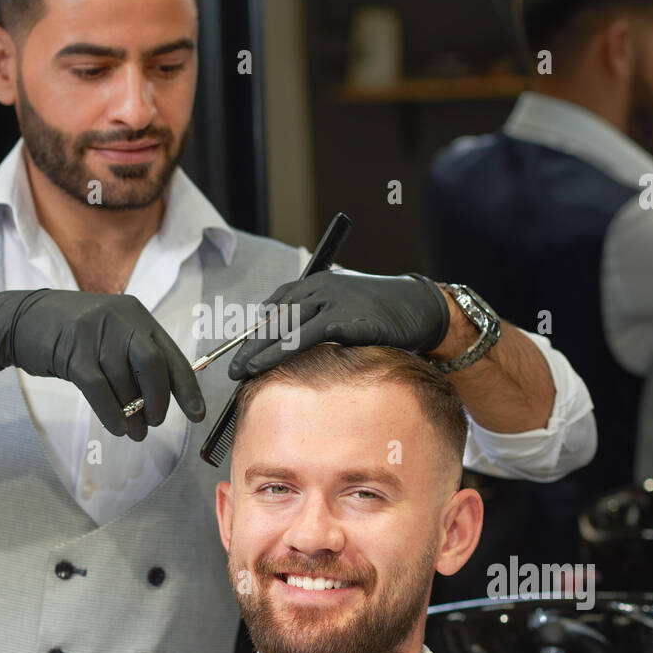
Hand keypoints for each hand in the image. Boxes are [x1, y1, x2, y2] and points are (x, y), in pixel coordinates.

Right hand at [0, 289, 204, 440]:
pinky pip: (100, 391)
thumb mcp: (109, 334)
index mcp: (137, 315)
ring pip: (125, 383)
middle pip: (153, 366)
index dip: (187, 388)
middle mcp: (121, 320)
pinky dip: (112, 414)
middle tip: (155, 422)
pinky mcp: (73, 353)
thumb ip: (135, 357)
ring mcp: (96, 334)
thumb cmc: (71, 333)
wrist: (22, 319)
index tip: (197, 414)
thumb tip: (163, 397)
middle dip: (160, 400)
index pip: (171, 354)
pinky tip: (118, 428)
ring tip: (135, 432)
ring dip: (134, 415)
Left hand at [227, 269, 449, 379]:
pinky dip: (287, 350)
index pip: (276, 306)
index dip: (255, 332)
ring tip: (245, 371)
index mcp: (316, 282)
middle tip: (232, 368)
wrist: (420, 307)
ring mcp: (337, 302)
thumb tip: (277, 325)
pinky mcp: (352, 320)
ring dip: (264, 351)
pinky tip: (272, 363)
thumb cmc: (379, 310)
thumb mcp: (341, 304)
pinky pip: (313, 336)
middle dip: (251, 345)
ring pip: (290, 327)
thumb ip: (312, 313)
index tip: (239, 353)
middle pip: (277, 318)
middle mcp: (322, 287)